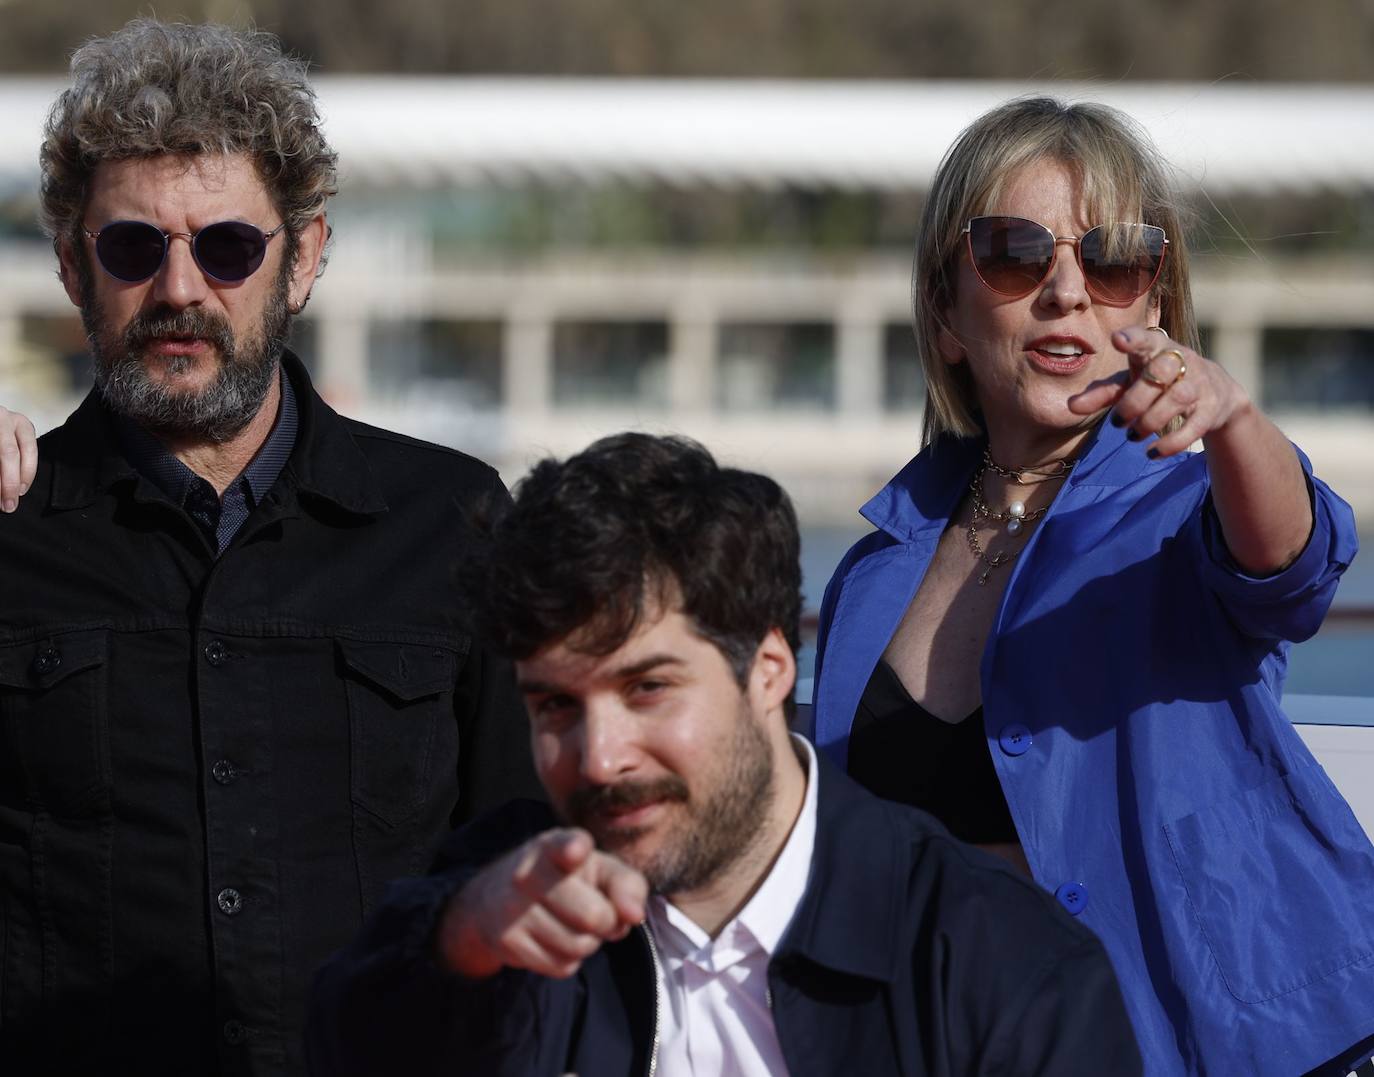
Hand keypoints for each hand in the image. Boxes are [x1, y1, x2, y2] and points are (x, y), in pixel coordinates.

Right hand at [0, 406, 37, 511]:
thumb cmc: (4, 436)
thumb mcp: (14, 441)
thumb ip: (17, 461)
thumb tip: (16, 493)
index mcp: (22, 424)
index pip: (29, 451)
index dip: (26, 474)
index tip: (21, 493)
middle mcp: (4, 418)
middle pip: (10, 453)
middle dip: (9, 482)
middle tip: (9, 505)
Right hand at [437, 828, 647, 980]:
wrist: (495, 899)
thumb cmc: (564, 880)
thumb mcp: (596, 869)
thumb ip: (627, 884)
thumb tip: (634, 916)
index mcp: (553, 846)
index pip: (563, 844)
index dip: (573, 848)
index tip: (577, 851)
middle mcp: (528, 872)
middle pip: (593, 916)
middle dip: (607, 922)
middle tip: (598, 914)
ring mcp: (513, 908)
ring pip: (579, 946)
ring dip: (588, 943)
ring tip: (573, 926)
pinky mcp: (507, 941)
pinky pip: (561, 966)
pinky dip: (569, 960)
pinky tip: (555, 940)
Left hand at [1067, 327, 1249, 457]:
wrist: (1215, 392)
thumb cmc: (1158, 383)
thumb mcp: (1128, 384)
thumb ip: (1101, 394)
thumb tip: (1070, 407)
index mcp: (1155, 347)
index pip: (1145, 338)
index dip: (1133, 338)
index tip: (1117, 339)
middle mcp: (1180, 360)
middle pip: (1158, 373)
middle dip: (1134, 401)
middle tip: (1119, 422)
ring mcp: (1199, 382)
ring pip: (1176, 398)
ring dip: (1150, 422)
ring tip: (1133, 436)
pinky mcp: (1212, 407)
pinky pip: (1194, 426)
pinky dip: (1172, 443)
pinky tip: (1152, 453)